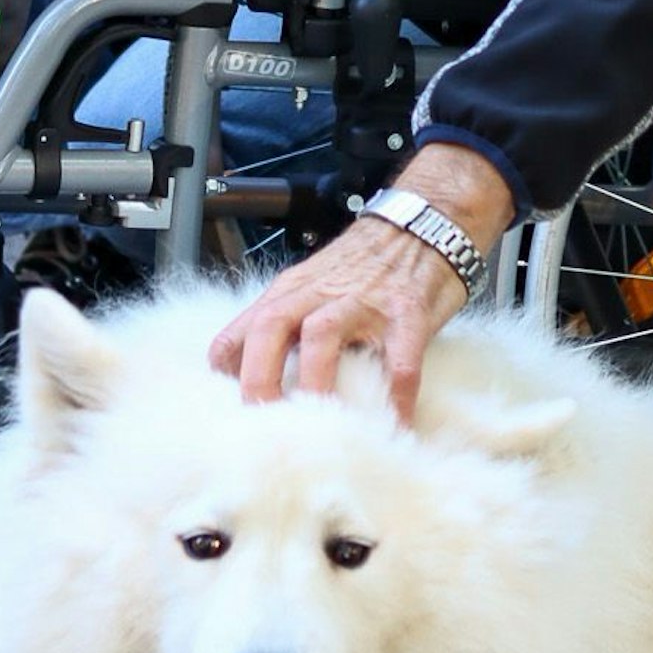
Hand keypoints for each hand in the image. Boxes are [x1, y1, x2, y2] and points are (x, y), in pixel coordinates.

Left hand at [209, 142, 516, 420]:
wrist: (423, 225)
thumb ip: (285, 322)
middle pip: (272, 325)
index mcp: (293, 290)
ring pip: (323, 334)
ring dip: (312, 381)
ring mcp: (364, 302)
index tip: (231, 409)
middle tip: (262, 422)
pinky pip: (399, 361)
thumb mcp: (313, 284)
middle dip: (258, 375)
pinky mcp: (407, 314)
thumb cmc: (364, 266)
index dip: (229, 368)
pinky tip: (395, 424)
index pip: (245, 326)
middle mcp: (320, 293)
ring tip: (316, 427)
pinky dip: (395, 397)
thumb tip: (250, 374)